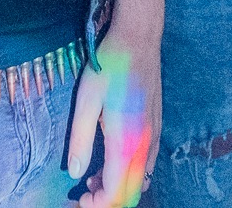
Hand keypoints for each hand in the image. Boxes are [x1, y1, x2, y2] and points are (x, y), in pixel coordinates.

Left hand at [69, 37, 160, 207]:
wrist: (139, 40)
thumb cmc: (109, 65)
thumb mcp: (85, 100)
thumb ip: (80, 139)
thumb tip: (74, 172)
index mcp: (126, 142)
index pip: (116, 193)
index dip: (97, 205)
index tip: (78, 199)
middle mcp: (145, 146)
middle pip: (131, 194)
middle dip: (107, 202)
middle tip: (83, 195)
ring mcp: (154, 137)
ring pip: (141, 182)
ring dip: (117, 188)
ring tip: (91, 179)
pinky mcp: (156, 129)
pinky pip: (147, 166)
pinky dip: (129, 175)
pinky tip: (109, 163)